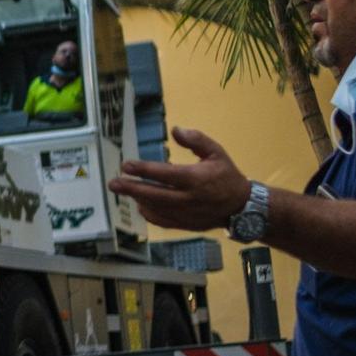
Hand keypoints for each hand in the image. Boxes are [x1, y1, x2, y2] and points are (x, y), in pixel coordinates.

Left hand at [107, 127, 251, 231]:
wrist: (241, 207)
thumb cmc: (227, 176)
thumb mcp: (217, 153)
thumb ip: (197, 140)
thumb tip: (176, 130)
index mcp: (196, 179)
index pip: (165, 174)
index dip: (144, 170)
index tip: (126, 165)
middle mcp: (189, 198)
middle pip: (155, 195)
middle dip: (132, 189)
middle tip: (113, 184)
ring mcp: (187, 214)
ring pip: (156, 209)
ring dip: (138, 200)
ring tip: (124, 190)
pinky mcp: (186, 225)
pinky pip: (163, 221)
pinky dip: (149, 214)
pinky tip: (140, 205)